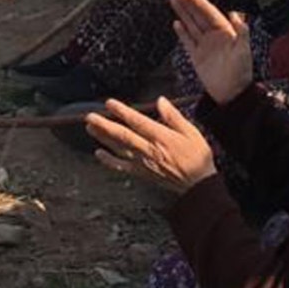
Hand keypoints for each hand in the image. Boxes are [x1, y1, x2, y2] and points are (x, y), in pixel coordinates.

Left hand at [85, 97, 215, 194]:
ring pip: (119, 149)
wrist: (198, 186)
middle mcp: (149, 150)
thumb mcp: (192, 133)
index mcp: (162, 138)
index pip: (137, 122)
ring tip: (90, 128)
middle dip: (104, 125)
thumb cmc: (197, 158)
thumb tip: (161, 101)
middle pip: (122, 135)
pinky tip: (99, 154)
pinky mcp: (142, 173)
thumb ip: (174, 117)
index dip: (122, 111)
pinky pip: (122, 166)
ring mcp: (144, 163)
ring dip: (103, 138)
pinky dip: (108, 161)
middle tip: (89, 116)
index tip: (109, 103)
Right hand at [169, 0, 252, 105]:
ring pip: (191, 25)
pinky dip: (182, 32)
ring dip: (183, 13)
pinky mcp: (197, 57)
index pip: (209, 13)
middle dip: (188, 3)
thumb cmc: (241, 72)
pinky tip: (176, 23)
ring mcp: (204, 46)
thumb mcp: (243, 50)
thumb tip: (235, 14)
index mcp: (225, 32)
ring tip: (174, 0)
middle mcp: (214, 36)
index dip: (200, 3)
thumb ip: (241, 32)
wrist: (232, 94)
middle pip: (198, 16)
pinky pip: (188, 41)